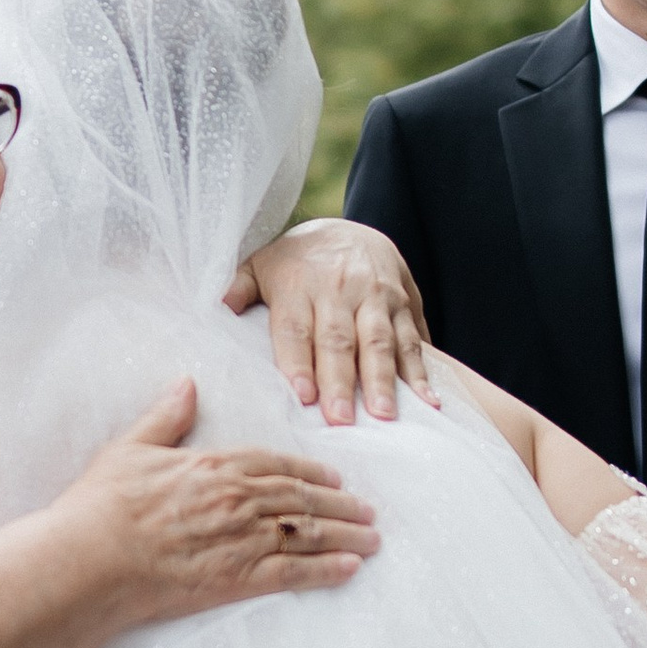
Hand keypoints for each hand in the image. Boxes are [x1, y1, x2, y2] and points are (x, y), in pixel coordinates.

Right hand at [60, 377, 377, 622]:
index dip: (310, 472)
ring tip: (372, 540)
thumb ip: (166, 417)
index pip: (276, 465)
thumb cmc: (103, 505)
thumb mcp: (131, 448)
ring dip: (345, 536)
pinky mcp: (237, 579)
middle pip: (302, 499)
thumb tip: (186, 384)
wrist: (92, 558)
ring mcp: (242, 539)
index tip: (333, 478)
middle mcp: (238, 499)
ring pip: (308, 533)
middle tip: (368, 511)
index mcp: (216, 466)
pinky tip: (348, 569)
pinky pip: (293, 573)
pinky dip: (325, 570)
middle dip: (341, 505)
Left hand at [227, 218, 435, 425]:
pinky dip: (422, 372)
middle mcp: (339, 289)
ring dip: (383, 380)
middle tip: (341, 419)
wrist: (349, 228)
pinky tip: (429, 402)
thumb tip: (216, 307)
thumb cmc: (297, 261)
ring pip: (380, 341)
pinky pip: (414, 339)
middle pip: (339, 339)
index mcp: (299, 284)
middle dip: (340, 381)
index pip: (296, 327)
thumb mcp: (261, 264)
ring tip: (384, 415)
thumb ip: (238, 287)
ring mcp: (375, 297)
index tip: (302, 395)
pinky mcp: (405, 303)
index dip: (299, 362)